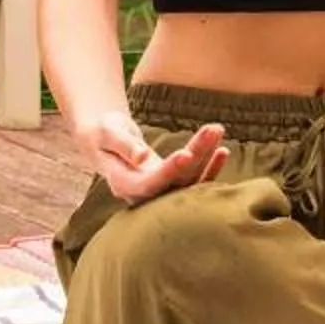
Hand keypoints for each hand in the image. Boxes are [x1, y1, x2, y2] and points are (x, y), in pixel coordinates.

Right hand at [84, 110, 229, 203]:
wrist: (104, 141)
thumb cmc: (102, 133)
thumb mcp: (107, 133)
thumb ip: (124, 145)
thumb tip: (142, 157)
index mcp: (123, 184)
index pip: (150, 183)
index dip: (170, 170)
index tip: (187, 153)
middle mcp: (143, 195)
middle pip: (175, 180)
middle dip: (197, 154)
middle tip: (213, 128)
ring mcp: (159, 192)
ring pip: (188, 179)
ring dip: (206, 155)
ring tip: (217, 129)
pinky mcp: (171, 185)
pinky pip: (194, 180)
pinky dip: (209, 166)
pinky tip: (222, 150)